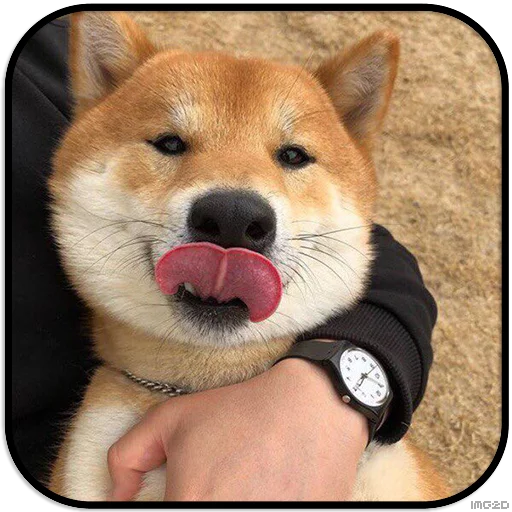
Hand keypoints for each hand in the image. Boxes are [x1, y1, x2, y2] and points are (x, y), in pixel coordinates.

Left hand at [107, 358, 368, 500]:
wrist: (311, 409)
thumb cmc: (240, 411)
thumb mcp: (172, 418)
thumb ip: (126, 457)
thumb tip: (117, 497)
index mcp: (190, 505)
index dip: (174, 498)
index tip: (183, 488)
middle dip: (198, 497)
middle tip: (216, 480)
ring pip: (237, 511)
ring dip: (233, 497)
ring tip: (244, 481)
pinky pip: (265, 511)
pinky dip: (260, 499)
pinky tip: (265, 486)